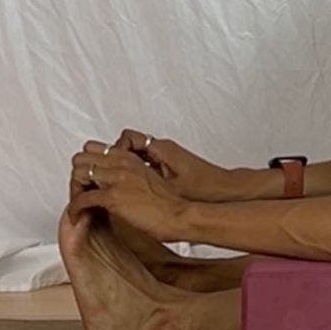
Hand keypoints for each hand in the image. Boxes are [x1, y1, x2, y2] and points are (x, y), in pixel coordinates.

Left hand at [71, 143, 186, 238]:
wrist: (180, 215)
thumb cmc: (168, 204)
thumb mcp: (148, 179)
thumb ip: (130, 174)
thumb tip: (114, 184)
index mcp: (130, 157)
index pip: (93, 149)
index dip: (87, 165)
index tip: (88, 181)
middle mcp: (122, 163)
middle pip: (81, 159)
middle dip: (77, 177)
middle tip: (80, 193)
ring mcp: (117, 178)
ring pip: (78, 174)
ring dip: (74, 191)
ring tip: (78, 206)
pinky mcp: (113, 197)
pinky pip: (81, 199)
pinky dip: (74, 209)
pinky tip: (77, 217)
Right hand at [110, 129, 242, 201]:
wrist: (223, 191)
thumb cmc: (203, 188)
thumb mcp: (170, 187)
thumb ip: (144, 180)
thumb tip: (120, 181)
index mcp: (162, 148)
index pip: (128, 138)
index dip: (115, 150)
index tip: (109, 166)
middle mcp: (163, 148)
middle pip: (129, 144)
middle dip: (116, 156)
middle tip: (107, 173)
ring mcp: (166, 156)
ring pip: (136, 154)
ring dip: (125, 164)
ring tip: (116, 181)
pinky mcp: (169, 165)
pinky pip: (145, 162)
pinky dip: (136, 170)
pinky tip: (134, 187)